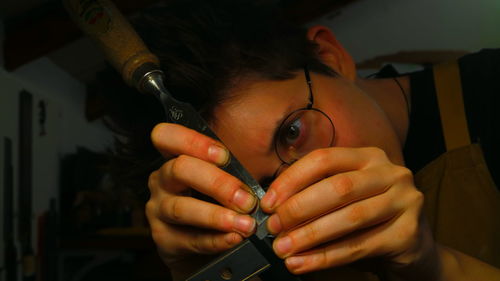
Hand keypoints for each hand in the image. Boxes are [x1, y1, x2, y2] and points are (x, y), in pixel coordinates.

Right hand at [146, 123, 256, 264]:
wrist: (198, 248)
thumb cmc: (213, 203)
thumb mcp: (219, 181)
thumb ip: (232, 172)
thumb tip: (263, 169)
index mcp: (173, 158)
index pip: (166, 136)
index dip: (193, 141)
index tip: (224, 156)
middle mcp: (161, 180)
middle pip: (179, 169)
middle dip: (217, 183)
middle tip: (247, 200)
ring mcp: (158, 210)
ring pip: (182, 208)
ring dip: (217, 216)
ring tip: (245, 224)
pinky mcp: (164, 240)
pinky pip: (190, 239)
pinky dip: (215, 240)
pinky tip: (234, 238)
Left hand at [260, 147, 437, 278]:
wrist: (412, 247)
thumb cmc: (368, 220)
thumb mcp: (345, 198)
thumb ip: (316, 194)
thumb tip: (272, 207)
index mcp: (368, 157)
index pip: (323, 159)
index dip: (292, 180)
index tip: (268, 203)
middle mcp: (390, 173)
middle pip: (337, 187)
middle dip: (299, 208)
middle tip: (274, 228)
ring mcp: (405, 201)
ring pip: (349, 217)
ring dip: (310, 235)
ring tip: (284, 249)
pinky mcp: (409, 233)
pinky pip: (359, 246)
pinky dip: (326, 257)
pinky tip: (303, 264)